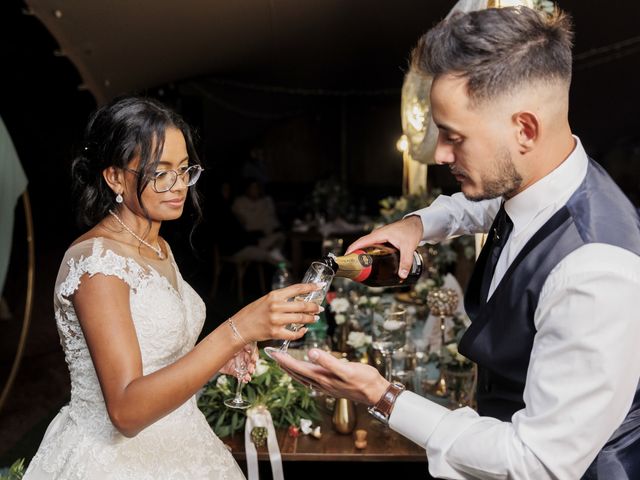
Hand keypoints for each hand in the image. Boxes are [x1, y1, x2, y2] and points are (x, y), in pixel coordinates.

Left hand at [219, 343, 257, 382]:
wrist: (210, 356)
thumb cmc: (219, 346)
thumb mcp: (231, 343)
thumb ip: (240, 344)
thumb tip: (248, 344)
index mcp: (243, 347)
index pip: (252, 351)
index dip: (254, 355)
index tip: (254, 359)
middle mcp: (242, 355)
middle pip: (251, 361)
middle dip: (252, 366)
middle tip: (251, 369)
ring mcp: (238, 363)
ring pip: (247, 369)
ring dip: (249, 373)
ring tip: (248, 377)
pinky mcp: (234, 371)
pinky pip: (241, 375)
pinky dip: (244, 378)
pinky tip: (245, 380)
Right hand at [229, 283, 323, 343]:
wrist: (240, 327)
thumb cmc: (253, 312)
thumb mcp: (267, 300)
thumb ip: (282, 299)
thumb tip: (300, 299)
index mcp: (274, 295)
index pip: (297, 288)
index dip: (311, 287)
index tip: (320, 285)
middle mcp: (276, 306)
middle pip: (302, 305)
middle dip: (314, 307)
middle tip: (320, 308)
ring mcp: (276, 320)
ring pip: (301, 319)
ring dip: (311, 319)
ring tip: (315, 318)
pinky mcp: (275, 333)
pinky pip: (294, 334)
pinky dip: (301, 332)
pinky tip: (304, 330)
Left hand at [271, 349, 388, 405]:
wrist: (376, 393)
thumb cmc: (364, 380)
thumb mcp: (347, 369)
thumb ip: (328, 362)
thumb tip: (310, 353)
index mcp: (322, 378)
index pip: (298, 368)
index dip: (285, 360)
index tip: (273, 352)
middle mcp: (321, 384)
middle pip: (297, 374)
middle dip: (284, 364)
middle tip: (273, 355)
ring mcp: (326, 386)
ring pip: (303, 378)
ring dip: (292, 370)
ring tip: (284, 363)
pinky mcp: (332, 386)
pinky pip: (311, 380)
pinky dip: (303, 374)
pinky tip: (305, 372)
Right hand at [346, 215, 423, 278]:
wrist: (417, 224)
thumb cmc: (411, 231)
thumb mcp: (408, 247)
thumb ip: (405, 262)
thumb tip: (402, 275)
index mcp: (379, 234)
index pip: (361, 242)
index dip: (352, 249)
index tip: (345, 257)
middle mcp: (377, 235)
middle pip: (362, 244)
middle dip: (355, 254)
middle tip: (351, 266)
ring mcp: (380, 236)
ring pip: (367, 245)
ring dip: (361, 253)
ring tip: (359, 265)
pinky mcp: (384, 239)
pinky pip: (373, 246)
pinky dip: (369, 252)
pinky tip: (371, 261)